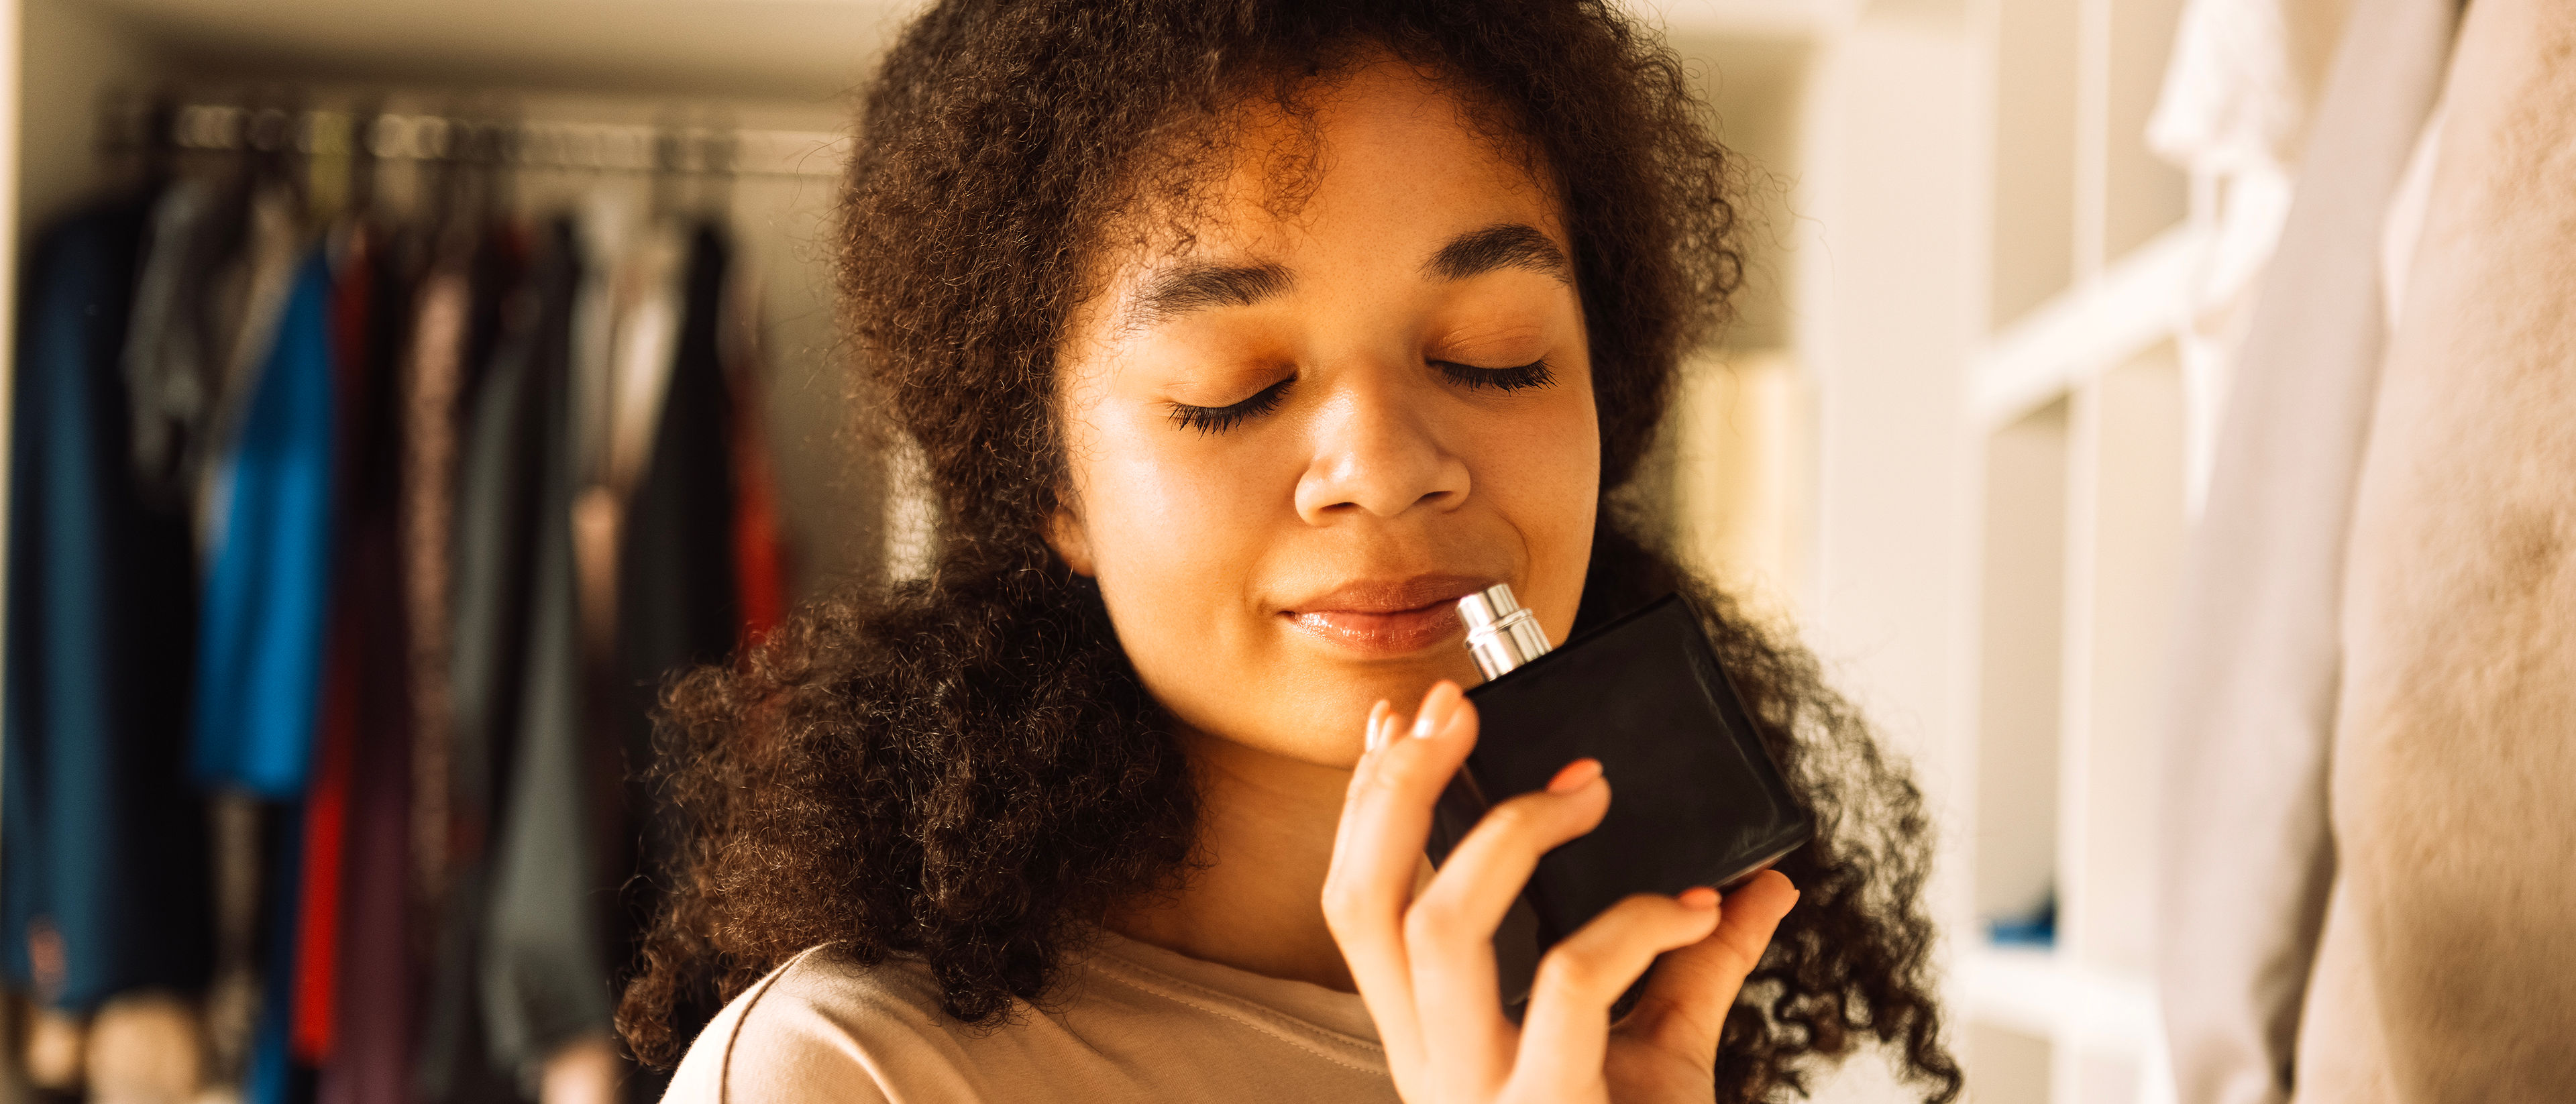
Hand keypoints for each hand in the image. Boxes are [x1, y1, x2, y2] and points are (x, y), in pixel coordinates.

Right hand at [1323, 680, 1798, 1102]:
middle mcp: (1432, 1071)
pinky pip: (1567, 981)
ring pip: (1436, 926)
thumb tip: (1764, 880)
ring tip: (1590, 789)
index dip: (1365, 807)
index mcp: (1435, 1046)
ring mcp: (1476, 1096)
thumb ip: (1695, 964)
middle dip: (1399, 787)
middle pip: (1362, 901)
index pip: (1358, 907)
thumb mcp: (1663, 1058)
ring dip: (1512, 832)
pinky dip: (1639, 923)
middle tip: (1456, 709)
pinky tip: (1702, 908)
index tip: (1399, 721)